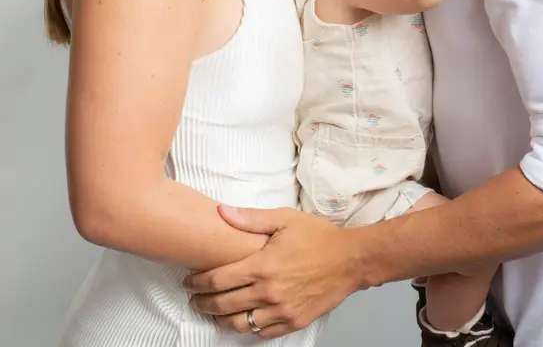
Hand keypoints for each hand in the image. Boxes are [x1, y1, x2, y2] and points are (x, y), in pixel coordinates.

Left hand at [184, 205, 361, 339]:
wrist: (350, 260)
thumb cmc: (318, 237)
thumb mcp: (285, 219)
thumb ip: (251, 219)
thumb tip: (222, 212)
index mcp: (263, 265)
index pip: (219, 279)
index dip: (199, 282)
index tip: (189, 281)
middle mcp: (268, 292)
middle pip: (223, 304)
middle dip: (203, 302)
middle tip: (195, 299)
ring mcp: (280, 311)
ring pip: (239, 324)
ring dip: (220, 319)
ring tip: (213, 312)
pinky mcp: (292, 322)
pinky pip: (261, 333)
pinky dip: (247, 329)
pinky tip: (242, 321)